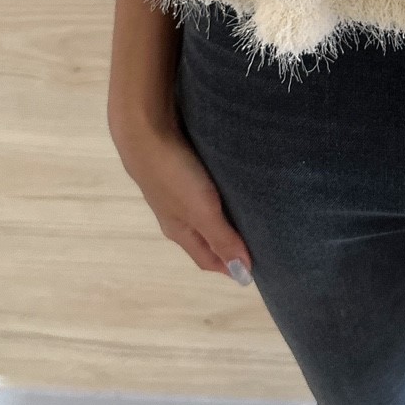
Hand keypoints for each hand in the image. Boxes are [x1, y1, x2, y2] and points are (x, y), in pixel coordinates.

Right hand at [110, 111, 253, 285]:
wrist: (145, 131)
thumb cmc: (174, 176)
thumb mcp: (202, 211)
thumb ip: (222, 238)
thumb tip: (243, 273)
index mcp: (180, 231)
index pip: (207, 259)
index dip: (228, 266)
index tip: (254, 269)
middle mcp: (176, 214)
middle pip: (205, 236)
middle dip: (228, 242)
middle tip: (259, 238)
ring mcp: (175, 190)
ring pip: (203, 211)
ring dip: (224, 215)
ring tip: (249, 210)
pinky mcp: (178, 166)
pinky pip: (202, 186)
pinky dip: (217, 191)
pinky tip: (229, 181)